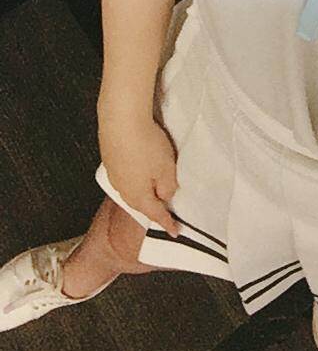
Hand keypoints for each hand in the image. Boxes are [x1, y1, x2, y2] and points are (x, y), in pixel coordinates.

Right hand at [98, 110, 180, 236]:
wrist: (120, 120)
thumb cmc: (145, 145)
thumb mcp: (166, 170)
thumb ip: (168, 187)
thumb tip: (165, 195)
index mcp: (138, 197)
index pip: (156, 214)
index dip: (167, 223)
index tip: (174, 231)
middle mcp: (123, 189)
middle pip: (141, 203)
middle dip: (153, 206)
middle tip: (165, 208)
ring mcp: (114, 173)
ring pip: (132, 188)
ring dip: (144, 188)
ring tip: (154, 185)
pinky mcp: (110, 158)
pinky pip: (126, 172)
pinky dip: (136, 173)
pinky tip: (140, 165)